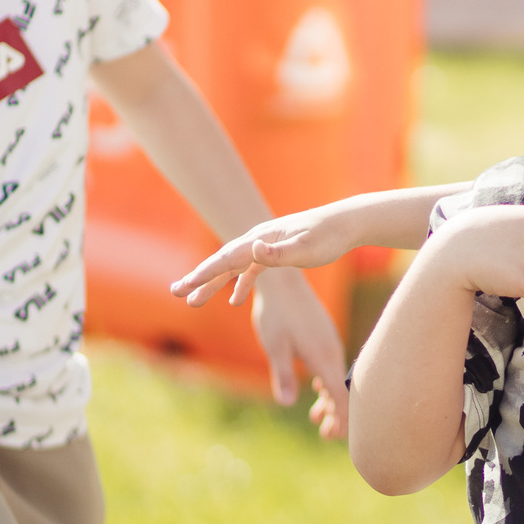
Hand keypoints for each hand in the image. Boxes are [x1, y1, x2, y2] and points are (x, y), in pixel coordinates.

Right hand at [174, 206, 351, 308]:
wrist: (346, 223)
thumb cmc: (329, 237)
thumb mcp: (307, 248)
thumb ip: (280, 252)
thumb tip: (254, 249)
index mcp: (261, 240)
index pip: (226, 259)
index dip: (204, 274)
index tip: (184, 287)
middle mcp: (258, 240)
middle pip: (222, 261)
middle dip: (199, 278)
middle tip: (177, 292)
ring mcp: (266, 245)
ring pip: (233, 266)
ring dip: (214, 282)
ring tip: (194, 299)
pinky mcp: (276, 252)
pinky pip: (251, 270)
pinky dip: (240, 284)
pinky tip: (234, 300)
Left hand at [251, 270, 348, 437]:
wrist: (282, 279)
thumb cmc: (276, 312)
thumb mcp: (275, 346)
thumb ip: (283, 374)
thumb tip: (287, 403)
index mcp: (323, 357)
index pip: (342, 397)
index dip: (343, 420)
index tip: (337, 438)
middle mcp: (332, 352)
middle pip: (343, 391)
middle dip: (338, 415)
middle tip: (326, 435)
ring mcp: (330, 344)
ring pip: (337, 379)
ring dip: (330, 400)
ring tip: (317, 417)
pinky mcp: (324, 338)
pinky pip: (331, 367)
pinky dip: (326, 384)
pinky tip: (317, 390)